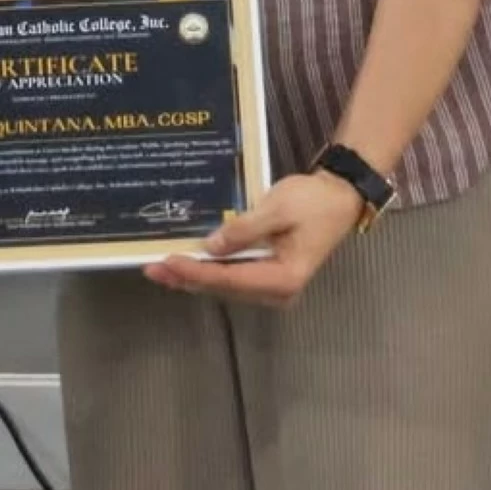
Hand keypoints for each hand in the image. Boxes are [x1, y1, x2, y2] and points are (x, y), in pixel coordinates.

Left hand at [144, 171, 363, 307]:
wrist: (339, 198)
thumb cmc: (311, 202)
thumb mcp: (277, 208)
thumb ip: (244, 230)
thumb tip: (210, 247)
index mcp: (283, 279)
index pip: (229, 278)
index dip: (195, 271)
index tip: (167, 262)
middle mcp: (277, 292)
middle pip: (223, 287)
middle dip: (186, 278)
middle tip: (151, 268)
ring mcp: (273, 287)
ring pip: (225, 285)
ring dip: (194, 276)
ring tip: (161, 268)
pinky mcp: (268, 276)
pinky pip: (232, 277)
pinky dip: (208, 271)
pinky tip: (187, 264)